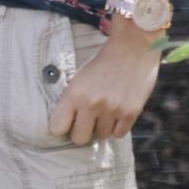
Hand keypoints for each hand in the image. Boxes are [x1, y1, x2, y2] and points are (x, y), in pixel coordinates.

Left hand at [49, 24, 162, 144]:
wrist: (131, 50)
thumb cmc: (102, 63)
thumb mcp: (78, 78)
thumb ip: (72, 100)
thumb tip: (66, 124)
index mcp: (73, 94)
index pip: (57, 127)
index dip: (61, 127)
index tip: (67, 123)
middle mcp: (91, 104)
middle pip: (79, 138)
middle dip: (81, 132)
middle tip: (86, 123)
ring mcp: (112, 110)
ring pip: (101, 136)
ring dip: (101, 128)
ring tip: (104, 113)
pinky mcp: (131, 113)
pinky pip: (118, 134)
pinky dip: (117, 127)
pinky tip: (117, 114)